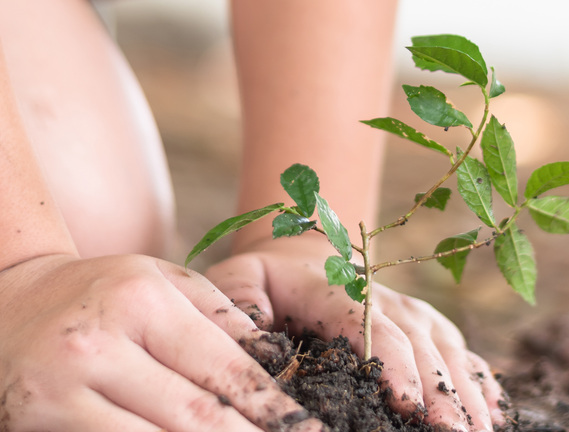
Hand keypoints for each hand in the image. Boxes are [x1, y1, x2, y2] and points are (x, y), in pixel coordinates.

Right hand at [0, 254, 323, 431]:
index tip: (307, 429)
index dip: (270, 407)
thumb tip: (281, 362)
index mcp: (143, 302)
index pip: (222, 368)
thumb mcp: (164, 283)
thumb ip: (223, 319)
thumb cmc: (105, 291)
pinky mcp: (38, 418)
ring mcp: (64, 388)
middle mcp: (101, 344)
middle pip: (195, 416)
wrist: (10, 300)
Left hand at [206, 237, 505, 430]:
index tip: (408, 405)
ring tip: (481, 431)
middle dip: (440, 393)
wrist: (300, 253)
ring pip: (446, 348)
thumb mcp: (236, 282)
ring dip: (465, 391)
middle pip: (419, 344)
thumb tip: (258, 347)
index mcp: (335, 289)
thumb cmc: (263, 279)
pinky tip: (494, 411)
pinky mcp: (423, 322)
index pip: (370, 326)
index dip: (393, 365)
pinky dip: (478, 377)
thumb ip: (239, 309)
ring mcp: (408, 309)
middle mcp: (382, 297)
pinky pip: (458, 348)